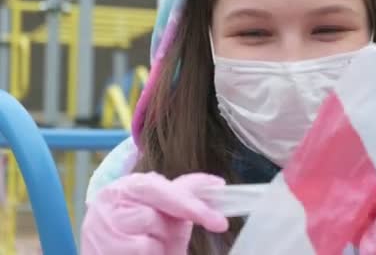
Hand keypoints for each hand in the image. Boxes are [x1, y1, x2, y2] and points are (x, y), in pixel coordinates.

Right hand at [81, 172, 228, 254]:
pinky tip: (138, 254)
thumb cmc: (140, 227)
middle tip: (163, 235)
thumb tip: (217, 184)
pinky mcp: (99, 253)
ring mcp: (100, 232)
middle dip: (166, 232)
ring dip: (157, 249)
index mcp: (128, 185)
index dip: (192, 206)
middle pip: (154, 219)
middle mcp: (108, 204)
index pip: (161, 190)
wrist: (108, 247)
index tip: (219, 222)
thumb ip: (187, 192)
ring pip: (146, 245)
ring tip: (149, 246)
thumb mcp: (165, 207)